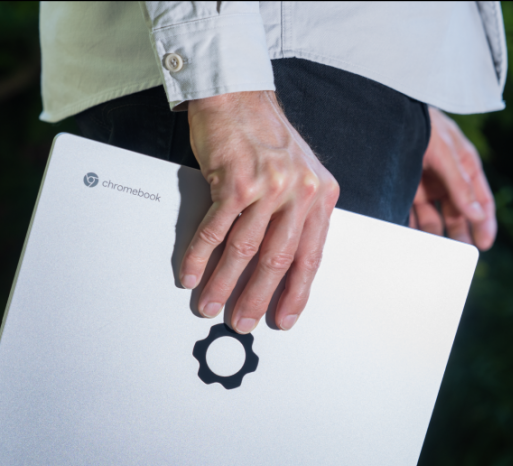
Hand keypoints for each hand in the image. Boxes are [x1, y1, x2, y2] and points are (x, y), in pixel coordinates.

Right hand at [181, 91, 338, 333]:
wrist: (238, 96)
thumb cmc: (266, 137)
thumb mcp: (301, 175)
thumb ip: (299, 216)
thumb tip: (285, 265)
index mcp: (320, 196)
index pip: (311, 258)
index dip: (296, 294)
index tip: (284, 318)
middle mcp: (299, 192)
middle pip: (277, 261)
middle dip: (256, 300)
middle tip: (242, 321)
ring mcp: (267, 187)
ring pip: (244, 252)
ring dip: (224, 284)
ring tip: (211, 305)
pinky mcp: (235, 182)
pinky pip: (215, 231)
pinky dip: (200, 257)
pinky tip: (192, 274)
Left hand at [410, 107, 495, 249]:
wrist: (387, 115)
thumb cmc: (422, 126)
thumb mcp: (445, 153)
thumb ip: (459, 184)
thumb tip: (475, 213)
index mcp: (464, 167)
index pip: (480, 199)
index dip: (484, 222)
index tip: (484, 244)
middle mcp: (446, 179)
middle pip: (457, 213)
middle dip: (459, 234)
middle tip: (460, 255)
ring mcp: (425, 184)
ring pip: (433, 217)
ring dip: (434, 234)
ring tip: (435, 253)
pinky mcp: (404, 188)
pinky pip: (410, 214)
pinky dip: (411, 228)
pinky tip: (411, 241)